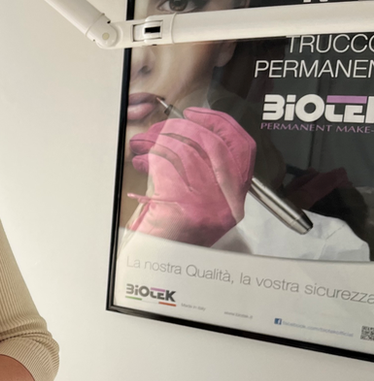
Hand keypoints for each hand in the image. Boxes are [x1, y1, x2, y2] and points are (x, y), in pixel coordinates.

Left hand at [128, 107, 255, 246]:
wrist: (160, 265)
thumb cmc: (176, 236)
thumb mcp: (202, 205)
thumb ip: (205, 173)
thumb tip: (190, 135)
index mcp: (235, 197)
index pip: (242, 146)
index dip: (220, 123)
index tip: (197, 113)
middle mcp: (227, 200)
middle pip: (212, 143)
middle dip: (184, 127)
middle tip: (164, 126)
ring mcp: (208, 203)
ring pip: (185, 151)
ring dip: (159, 141)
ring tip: (144, 145)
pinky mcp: (182, 206)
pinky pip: (166, 166)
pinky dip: (150, 158)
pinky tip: (140, 162)